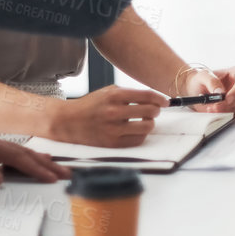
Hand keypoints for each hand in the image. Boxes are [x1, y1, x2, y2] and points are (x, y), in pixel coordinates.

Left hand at [0, 135, 68, 188]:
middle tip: (66, 174)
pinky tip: (42, 162)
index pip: (16, 157)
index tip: (50, 177)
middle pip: (25, 153)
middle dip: (46, 165)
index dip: (34, 167)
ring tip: (61, 169)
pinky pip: (16, 157)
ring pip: (23, 154)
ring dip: (42, 163)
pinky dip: (32, 161)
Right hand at [47, 85, 165, 146]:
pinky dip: (141, 135)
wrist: (68, 122)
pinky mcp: (112, 143)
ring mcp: (113, 129)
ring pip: (147, 127)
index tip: (165, 102)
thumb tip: (155, 99)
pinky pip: (138, 140)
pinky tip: (136, 130)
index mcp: (114, 96)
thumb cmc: (92, 105)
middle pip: (150, 111)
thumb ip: (130, 94)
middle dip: (155, 111)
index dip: (160, 99)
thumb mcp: (108, 92)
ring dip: (150, 123)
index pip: (147, 96)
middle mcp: (114, 112)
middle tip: (153, 111)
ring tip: (144, 121)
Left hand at [189, 66, 234, 112]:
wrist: (197, 89)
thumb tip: (220, 92)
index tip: (227, 99)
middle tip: (216, 107)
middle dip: (230, 104)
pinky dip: (228, 116)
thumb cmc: (202, 79)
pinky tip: (217, 113)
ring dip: (227, 110)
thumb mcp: (203, 76)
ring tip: (212, 109)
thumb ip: (212, 82)